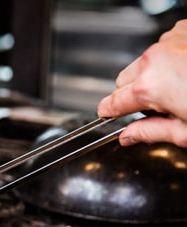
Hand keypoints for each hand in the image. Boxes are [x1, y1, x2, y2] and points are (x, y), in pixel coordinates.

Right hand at [97, 19, 186, 146]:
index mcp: (150, 87)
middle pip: (125, 79)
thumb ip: (150, 133)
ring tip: (181, 88)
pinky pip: (166, 44)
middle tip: (158, 107)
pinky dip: (171, 57)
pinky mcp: (186, 29)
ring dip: (154, 74)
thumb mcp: (185, 132)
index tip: (108, 115)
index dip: (109, 113)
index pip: (112, 102)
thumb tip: (129, 135)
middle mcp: (156, 58)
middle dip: (134, 93)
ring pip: (145, 61)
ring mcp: (172, 40)